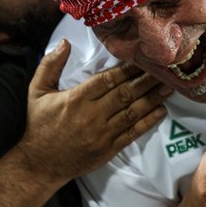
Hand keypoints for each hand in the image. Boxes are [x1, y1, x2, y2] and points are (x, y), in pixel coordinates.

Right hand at [18, 39, 172, 183]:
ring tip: (168, 86)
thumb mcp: (36, 91)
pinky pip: (132, 133)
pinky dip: (148, 122)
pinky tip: (161, 111)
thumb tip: (64, 42)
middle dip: (146, 80)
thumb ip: (50, 65)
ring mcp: (102, 133)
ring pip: (132, 112)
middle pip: (125, 94)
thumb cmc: (38, 124)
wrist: (38, 164)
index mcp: (76, 99)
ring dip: (152, 99)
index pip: (108, 79)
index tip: (143, 59)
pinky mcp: (108, 149)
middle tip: (165, 69)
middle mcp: (92, 115)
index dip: (128, 69)